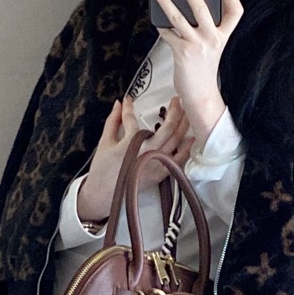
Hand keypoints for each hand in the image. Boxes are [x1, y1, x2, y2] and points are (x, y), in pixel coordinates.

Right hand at [75, 93, 191, 227]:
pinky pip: (178, 160)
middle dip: (174, 111)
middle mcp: (147, 151)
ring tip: (188, 112)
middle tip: (176, 100)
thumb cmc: (101, 169)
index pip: (132, 119)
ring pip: (175, 140)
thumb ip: (112, 121)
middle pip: (166, 128)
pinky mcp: (160, 173)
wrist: (103, 194)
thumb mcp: (104, 142)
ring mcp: (156, 162)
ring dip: (183, 125)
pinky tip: (192, 137)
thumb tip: (118, 103)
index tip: (129, 100)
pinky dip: (187, 148)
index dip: (130, 108)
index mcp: (130, 142)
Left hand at [148, 0, 243, 149]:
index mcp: (223, 36)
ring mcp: (198, 45)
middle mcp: (213, 39)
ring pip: (179, 17)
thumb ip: (207, 27)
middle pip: (202, 7)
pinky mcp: (183, 53)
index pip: (235, 11)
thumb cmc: (203, 68)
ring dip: (165, 0)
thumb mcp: (212, 46)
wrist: (200, 94)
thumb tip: (189, 2)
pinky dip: (160, 25)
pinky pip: (168, 33)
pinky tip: (155, 19)